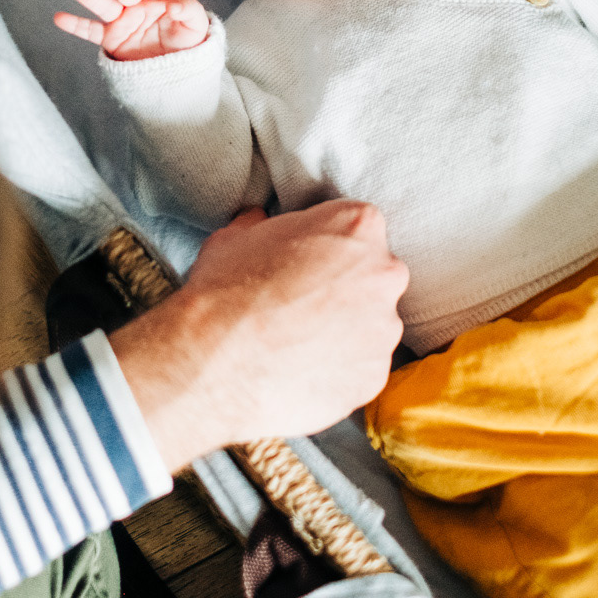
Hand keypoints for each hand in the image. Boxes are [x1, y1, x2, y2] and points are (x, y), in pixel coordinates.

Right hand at [54, 0, 209, 58]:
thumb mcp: (196, 26)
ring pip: (105, 7)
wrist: (176, 68)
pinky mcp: (110, 38)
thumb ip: (189, 10)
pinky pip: (91, 30)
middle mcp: (137, 5)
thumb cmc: (188, 42)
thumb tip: (173, 6)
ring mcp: (122, 21)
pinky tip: (59, 18)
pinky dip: (75, 25)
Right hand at [110, 200, 407, 470]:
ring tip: (296, 342)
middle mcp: (384, 274)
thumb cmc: (224, 292)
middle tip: (299, 302)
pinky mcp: (374, 377)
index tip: (303, 259)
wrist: (214, 365)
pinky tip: (301, 370)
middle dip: (343, 286)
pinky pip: (361, 367)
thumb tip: (257, 220)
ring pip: (370, 324)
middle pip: (372, 274)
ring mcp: (384, 330)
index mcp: (356, 226)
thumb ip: (261, 225)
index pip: (355, 225)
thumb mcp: (234, 237)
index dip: (325, 243)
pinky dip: (338, 369)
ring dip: (343, 330)